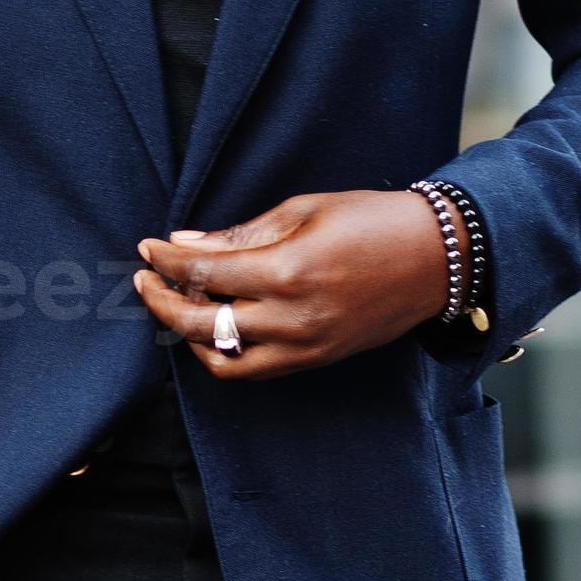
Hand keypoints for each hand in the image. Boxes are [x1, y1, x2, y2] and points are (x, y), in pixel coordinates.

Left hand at [132, 190, 451, 379]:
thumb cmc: (371, 221)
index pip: (203, 273)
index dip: (166, 262)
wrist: (436, 258)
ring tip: (175, 305)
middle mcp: (292, 318)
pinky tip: (212, 328)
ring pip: (222, 360)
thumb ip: (240, 234)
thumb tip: (184, 244)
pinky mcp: (315, 359)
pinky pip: (254, 369)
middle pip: (200, 322)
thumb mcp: (302, 211)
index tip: (146, 249)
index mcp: (286, 271)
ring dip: (188, 336)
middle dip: (161, 300)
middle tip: (144, 279)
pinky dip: (223, 354)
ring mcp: (305, 347)